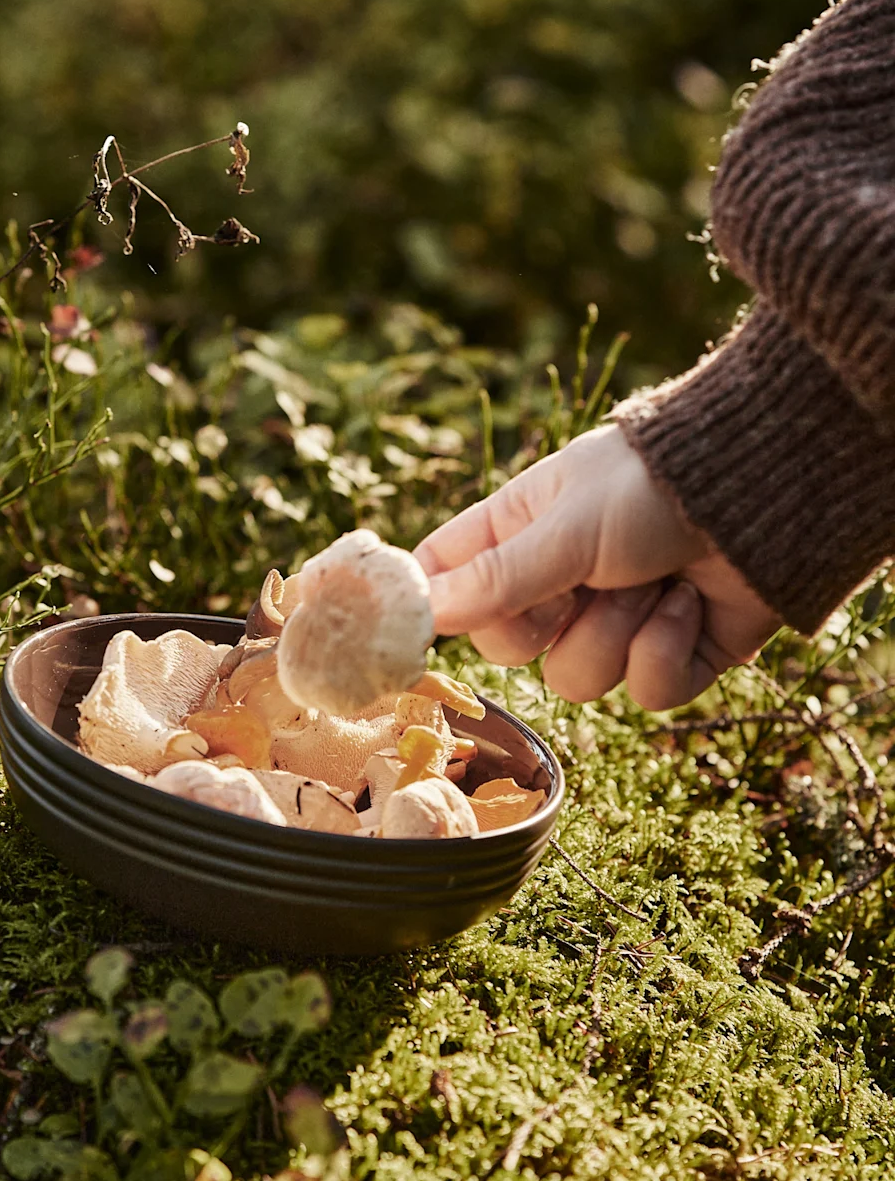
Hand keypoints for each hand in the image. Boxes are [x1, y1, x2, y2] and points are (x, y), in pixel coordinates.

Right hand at [412, 424, 778, 708]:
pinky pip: (643, 692)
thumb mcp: (564, 531)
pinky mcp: (672, 656)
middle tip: (575, 586)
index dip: (431, 608)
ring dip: (618, 632)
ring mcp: (615, 622)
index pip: (446, 580)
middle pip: (507, 648)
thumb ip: (494, 578)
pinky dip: (667, 649)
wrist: (763, 496)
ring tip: (653, 580)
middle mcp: (560, 581)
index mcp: (518, 534)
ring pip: (576, 679)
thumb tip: (421, 611)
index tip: (417, 632)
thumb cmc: (651, 487)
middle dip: (546, 624)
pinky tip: (689, 601)